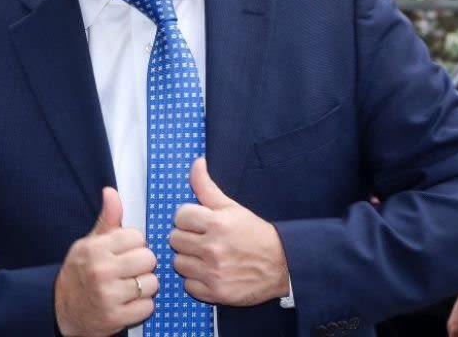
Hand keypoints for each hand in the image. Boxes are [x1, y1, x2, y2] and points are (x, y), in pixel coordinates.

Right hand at [54, 187, 158, 336]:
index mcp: (94, 249)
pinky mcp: (116, 318)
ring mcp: (108, 296)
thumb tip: (111, 192)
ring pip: (152, 283)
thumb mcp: (89, 244)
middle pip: (148, 259)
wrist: (62, 310)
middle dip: (142, 265)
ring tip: (128, 288)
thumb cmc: (80, 273)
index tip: (125, 252)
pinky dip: (141, 306)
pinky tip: (127, 303)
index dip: (135, 245)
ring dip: (144, 287)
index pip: (137, 237)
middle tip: (129, 271)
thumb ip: (107, 220)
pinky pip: (148, 306)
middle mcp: (100, 271)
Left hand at [170, 157, 289, 305]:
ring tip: (204, 257)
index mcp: (216, 223)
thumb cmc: (256, 234)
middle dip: (186, 238)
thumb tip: (196, 163)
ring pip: (178, 263)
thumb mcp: (233, 207)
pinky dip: (196, 281)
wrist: (283, 265)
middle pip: (175, 240)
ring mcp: (213, 273)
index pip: (179, 216)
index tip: (198, 223)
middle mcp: (212, 248)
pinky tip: (209, 273)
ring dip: (189, 260)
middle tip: (201, 239)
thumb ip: (208, 186)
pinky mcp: (216, 293)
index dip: (188, 218)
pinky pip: (188, 286)